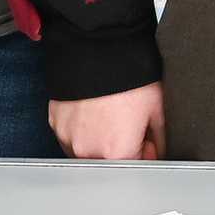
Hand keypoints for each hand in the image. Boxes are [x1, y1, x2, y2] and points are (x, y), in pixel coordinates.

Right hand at [50, 83, 165, 159]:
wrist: (98, 47)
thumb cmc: (130, 76)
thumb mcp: (157, 108)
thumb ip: (158, 140)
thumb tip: (156, 153)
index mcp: (117, 153)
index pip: (133, 167)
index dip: (144, 153)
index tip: (146, 139)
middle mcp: (88, 152)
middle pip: (109, 162)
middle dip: (121, 148)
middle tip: (128, 122)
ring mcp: (68, 139)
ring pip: (88, 151)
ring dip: (100, 141)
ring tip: (110, 113)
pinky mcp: (56, 125)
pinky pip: (71, 136)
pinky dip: (82, 129)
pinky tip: (93, 109)